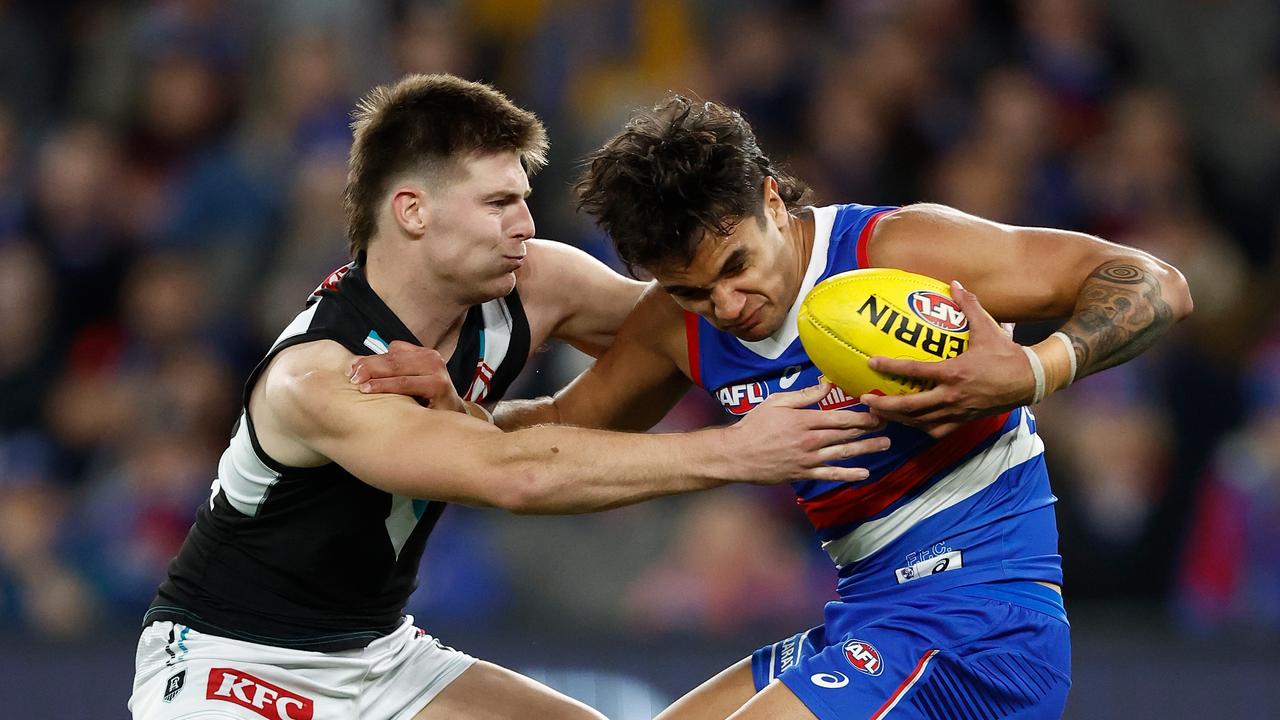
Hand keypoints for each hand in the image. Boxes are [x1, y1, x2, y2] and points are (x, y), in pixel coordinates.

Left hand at [347, 340, 468, 414]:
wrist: (455, 418)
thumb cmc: (428, 401)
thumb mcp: (412, 381)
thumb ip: (394, 371)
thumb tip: (360, 367)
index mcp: (424, 354)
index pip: (391, 352)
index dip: (370, 359)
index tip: (351, 368)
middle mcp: (432, 358)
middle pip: (392, 358)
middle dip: (368, 365)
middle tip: (349, 374)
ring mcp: (437, 371)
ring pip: (397, 369)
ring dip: (374, 374)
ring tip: (356, 382)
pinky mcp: (438, 386)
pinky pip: (405, 383)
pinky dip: (385, 385)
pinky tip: (370, 389)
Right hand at [727, 381, 890, 483]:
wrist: (737, 455)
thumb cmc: (754, 426)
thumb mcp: (776, 403)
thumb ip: (803, 396)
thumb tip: (826, 385)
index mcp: (805, 420)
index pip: (840, 417)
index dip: (861, 415)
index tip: (877, 410)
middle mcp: (810, 440)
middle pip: (846, 434)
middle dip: (869, 429)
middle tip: (887, 425)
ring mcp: (808, 459)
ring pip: (843, 453)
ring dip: (866, 449)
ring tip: (884, 445)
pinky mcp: (803, 474)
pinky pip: (830, 474)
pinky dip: (848, 475)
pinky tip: (864, 473)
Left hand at [859, 281, 1032, 436]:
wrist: (1030, 380)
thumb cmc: (1007, 354)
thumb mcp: (988, 328)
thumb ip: (969, 305)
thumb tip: (955, 283)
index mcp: (954, 372)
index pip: (914, 371)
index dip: (890, 367)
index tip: (871, 363)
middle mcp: (952, 395)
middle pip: (911, 407)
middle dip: (885, 406)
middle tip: (866, 401)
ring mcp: (957, 411)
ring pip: (921, 421)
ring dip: (898, 419)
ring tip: (880, 414)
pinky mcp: (964, 420)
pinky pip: (937, 430)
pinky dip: (921, 428)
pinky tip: (910, 422)